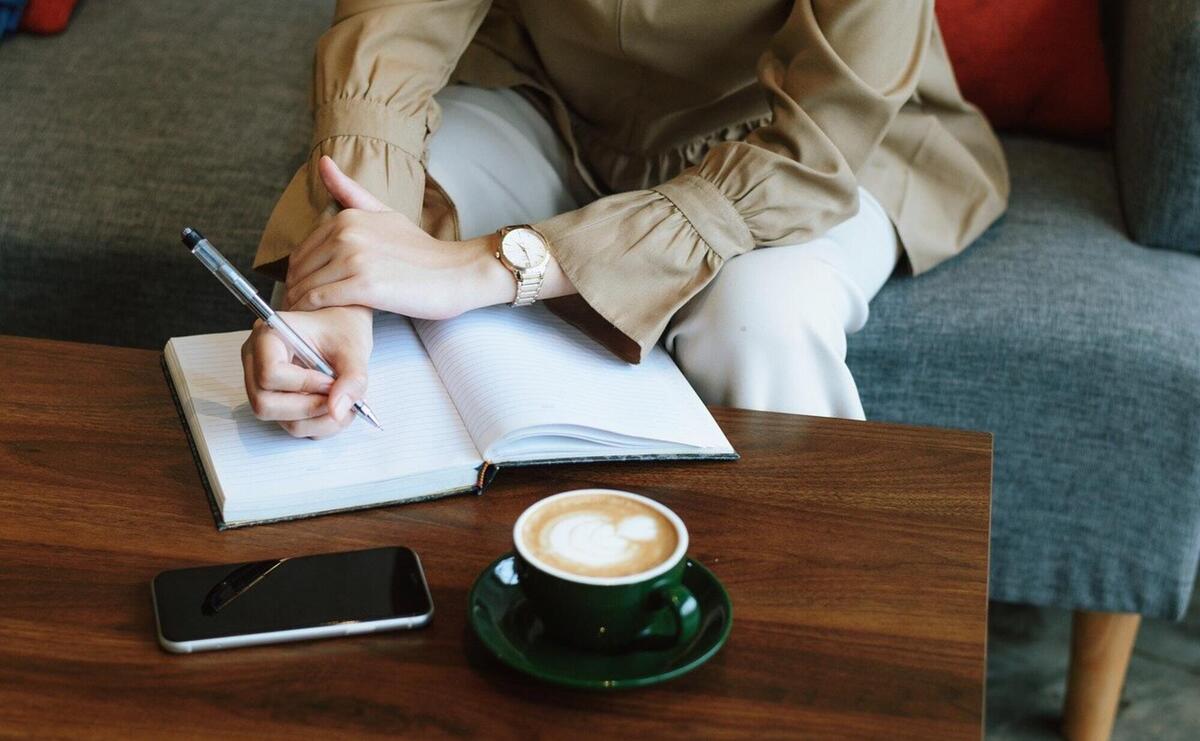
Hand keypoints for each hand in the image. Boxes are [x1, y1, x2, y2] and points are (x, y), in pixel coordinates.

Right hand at [240, 305, 372, 438]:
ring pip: (279, 420)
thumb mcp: (353, 348)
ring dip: (317, 421)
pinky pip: (291, 424)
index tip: (331, 381)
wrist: (341, 328)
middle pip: (265, 403)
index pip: (269, 373)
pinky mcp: (275, 400)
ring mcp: (262, 384)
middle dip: (308, 408)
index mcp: (268, 336)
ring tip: (343, 405)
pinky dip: (318, 424)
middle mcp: (256, 361)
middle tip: (338, 398)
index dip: (304, 385)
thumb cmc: (342, 329)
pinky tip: (335, 407)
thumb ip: (352, 378)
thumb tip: (338, 411)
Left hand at [285, 156, 513, 317]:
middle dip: (296, 289)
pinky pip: (321, 300)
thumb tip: (322, 162)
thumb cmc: (423, 251)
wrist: (457, 273)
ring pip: (308, 285)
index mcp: (348, 218)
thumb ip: (351, 192)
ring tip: (305, 317)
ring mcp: (355, 260)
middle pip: (302, 268)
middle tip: (300, 307)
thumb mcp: (386, 213)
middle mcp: (348, 234)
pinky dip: (313, 311)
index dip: (299, 272)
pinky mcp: (364, 286)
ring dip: (301, 303)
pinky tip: (319, 320)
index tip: (302, 288)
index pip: (303, 249)